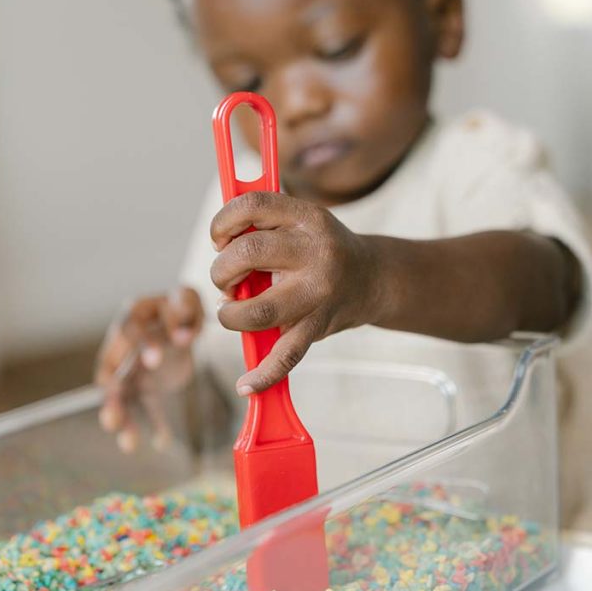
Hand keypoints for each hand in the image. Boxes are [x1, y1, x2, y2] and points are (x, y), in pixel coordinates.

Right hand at [94, 287, 202, 452]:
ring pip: (121, 395)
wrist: (182, 320)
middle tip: (112, 421)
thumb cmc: (182, 306)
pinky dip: (155, 424)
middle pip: (113, 370)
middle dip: (114, 396)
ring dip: (123, 419)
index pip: (130, 330)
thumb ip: (187, 309)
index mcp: (134, 315)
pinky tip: (163, 441)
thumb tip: (183, 335)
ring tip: (129, 444)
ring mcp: (130, 367)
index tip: (154, 362)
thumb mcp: (188, 300)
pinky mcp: (143, 386)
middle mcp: (124, 344)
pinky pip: (146, 406)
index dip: (140, 346)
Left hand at [210, 191, 378, 394]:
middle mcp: (315, 251)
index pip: (253, 205)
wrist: (373, 279)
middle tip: (226, 280)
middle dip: (222, 270)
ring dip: (230, 314)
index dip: (224, 221)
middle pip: (248, 254)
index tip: (219, 239)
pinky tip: (246, 384)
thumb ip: (262, 226)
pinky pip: (286, 355)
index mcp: (307, 217)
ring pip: (259, 309)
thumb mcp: (300, 222)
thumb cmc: (322, 250)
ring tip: (230, 311)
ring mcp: (318, 291)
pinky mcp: (318, 325)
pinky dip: (263, 374)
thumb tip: (218, 245)